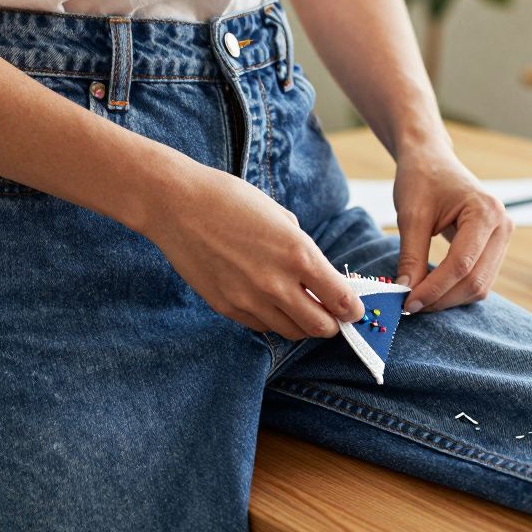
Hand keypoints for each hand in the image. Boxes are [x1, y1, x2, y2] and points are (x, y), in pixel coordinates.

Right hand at [143, 162, 364, 338]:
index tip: (354, 309)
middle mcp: (277, 283)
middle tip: (331, 314)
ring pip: (291, 332)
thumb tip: (318, 273)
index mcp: (299, 253)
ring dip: (302, 324)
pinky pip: (261, 326)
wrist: (177, 205)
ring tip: (300, 308)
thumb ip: (303, 248)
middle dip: (331, 323)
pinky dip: (273, 320)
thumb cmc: (230, 199)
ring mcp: (250, 299)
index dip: (353, 309)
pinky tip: (269, 302)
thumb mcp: (280, 215)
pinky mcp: (227, 307)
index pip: (341, 300)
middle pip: (320, 327)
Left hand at [393, 147, 513, 312]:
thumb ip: (411, 257)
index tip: (409, 303)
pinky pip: (479, 278)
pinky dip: (456, 290)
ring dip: (450, 298)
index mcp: (486, 212)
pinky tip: (432, 290)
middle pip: (475, 280)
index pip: (462, 264)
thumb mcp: (411, 216)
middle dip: (443, 298)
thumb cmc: (421, 179)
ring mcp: (503, 236)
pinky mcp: (495, 246)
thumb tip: (406, 293)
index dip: (434, 289)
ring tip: (419, 299)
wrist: (431, 160)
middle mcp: (503, 225)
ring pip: (480, 285)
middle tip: (411, 306)